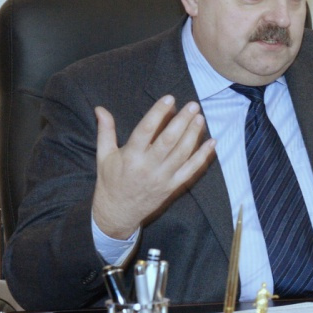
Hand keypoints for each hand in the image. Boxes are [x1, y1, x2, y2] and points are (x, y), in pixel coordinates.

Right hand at [92, 95, 215, 238]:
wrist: (117, 213)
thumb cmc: (111, 181)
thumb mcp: (103, 156)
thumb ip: (105, 130)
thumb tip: (100, 108)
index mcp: (130, 156)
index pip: (146, 130)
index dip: (158, 113)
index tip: (169, 98)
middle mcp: (148, 167)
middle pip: (168, 140)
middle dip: (182, 121)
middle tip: (193, 105)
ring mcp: (163, 178)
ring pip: (182, 153)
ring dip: (193, 134)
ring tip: (200, 117)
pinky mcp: (173, 186)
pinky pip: (191, 169)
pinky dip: (203, 156)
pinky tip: (212, 142)